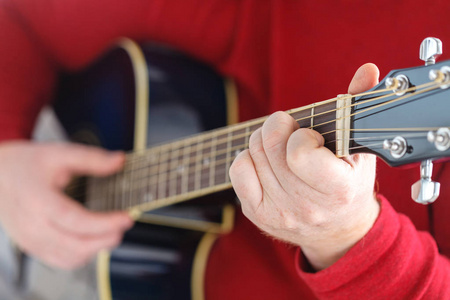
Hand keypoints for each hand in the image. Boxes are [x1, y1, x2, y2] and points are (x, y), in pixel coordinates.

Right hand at [0, 141, 132, 268]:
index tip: (126, 217)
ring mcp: (30, 240)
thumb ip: (92, 159)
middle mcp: (32, 225)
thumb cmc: (27, 164)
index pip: (76, 221)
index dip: (105, 223)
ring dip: (96, 249)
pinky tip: (94, 241)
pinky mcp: (32, 247)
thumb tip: (120, 160)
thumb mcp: (60, 153)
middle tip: (124, 225)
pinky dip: (82, 255)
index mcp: (38, 201)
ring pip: (70, 258)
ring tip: (112, 231)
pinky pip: (60, 261)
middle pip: (75, 245)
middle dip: (106, 239)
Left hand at [229, 64, 380, 269]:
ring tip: (282, 149)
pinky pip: (238, 168)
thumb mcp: (360, 149)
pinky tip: (265, 162)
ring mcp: (279, 212)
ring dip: (265, 141)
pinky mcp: (258, 213)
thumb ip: (358, 109)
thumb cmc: (349, 184)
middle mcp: (306, 206)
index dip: (302, 135)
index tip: (312, 137)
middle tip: (292, 133)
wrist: (338, 231)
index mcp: (337, 189)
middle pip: (269, 144)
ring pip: (252, 152)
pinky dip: (249, 157)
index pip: (299, 152)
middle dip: (279, 127)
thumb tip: (367, 70)